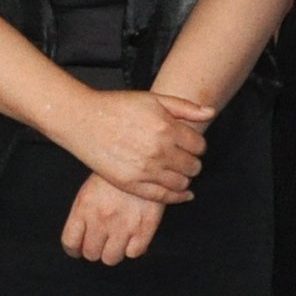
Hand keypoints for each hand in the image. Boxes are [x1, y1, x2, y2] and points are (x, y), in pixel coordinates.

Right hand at [61, 86, 205, 205]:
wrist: (84, 120)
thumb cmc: (117, 106)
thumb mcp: (153, 99)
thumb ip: (185, 107)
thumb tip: (211, 113)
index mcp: (167, 128)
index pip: (199, 146)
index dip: (197, 146)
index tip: (191, 146)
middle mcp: (159, 150)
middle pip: (193, 166)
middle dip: (192, 162)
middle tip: (185, 159)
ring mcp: (145, 169)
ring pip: (181, 183)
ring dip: (185, 179)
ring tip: (178, 173)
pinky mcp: (132, 183)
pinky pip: (162, 196)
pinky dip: (176, 197)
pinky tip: (181, 193)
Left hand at [61, 179, 165, 265]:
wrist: (144, 160)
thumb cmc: (115, 174)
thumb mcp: (91, 188)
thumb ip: (84, 213)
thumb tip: (81, 238)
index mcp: (84, 208)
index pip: (70, 242)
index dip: (74, 249)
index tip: (78, 248)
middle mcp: (101, 220)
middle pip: (90, 253)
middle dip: (95, 249)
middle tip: (101, 242)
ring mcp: (122, 226)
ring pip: (111, 258)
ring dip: (114, 251)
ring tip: (118, 240)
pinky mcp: (144, 228)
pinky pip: (133, 254)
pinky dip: (133, 248)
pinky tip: (134, 237)